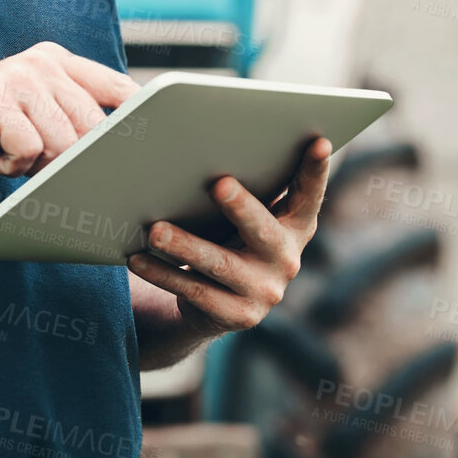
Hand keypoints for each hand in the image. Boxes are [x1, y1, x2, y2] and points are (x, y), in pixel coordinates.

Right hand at [0, 41, 139, 185]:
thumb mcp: (36, 122)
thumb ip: (74, 124)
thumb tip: (125, 154)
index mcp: (58, 62)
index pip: (120, 89)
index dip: (140, 122)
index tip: (154, 149)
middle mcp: (41, 62)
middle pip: (94, 127)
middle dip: (75, 159)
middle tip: (37, 161)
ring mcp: (17, 78)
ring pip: (64, 143)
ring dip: (40, 165)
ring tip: (9, 153)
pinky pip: (30, 151)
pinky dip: (13, 166)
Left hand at [126, 136, 332, 337]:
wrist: (217, 303)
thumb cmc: (230, 239)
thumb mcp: (246, 218)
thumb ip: (246, 192)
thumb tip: (202, 148)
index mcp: (295, 226)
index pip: (309, 195)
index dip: (316, 170)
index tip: (319, 141)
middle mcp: (287, 259)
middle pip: (264, 231)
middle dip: (241, 207)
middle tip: (218, 183)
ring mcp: (265, 291)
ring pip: (220, 264)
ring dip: (185, 245)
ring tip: (155, 230)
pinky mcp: (237, 316)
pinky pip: (194, 291)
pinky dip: (162, 273)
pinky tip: (138, 259)